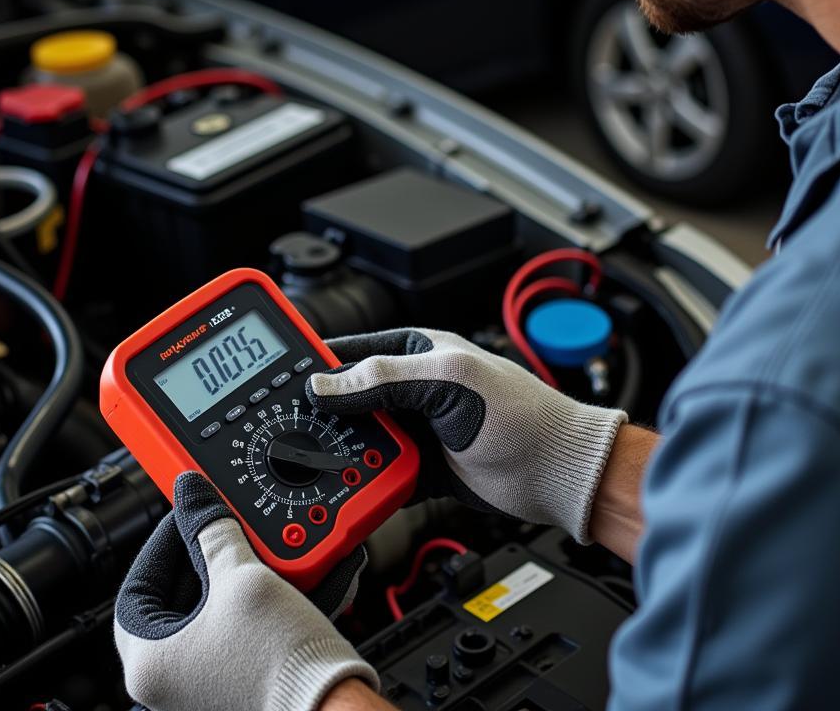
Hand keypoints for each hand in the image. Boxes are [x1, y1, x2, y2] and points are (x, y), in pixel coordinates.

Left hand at [114, 472, 378, 710]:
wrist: (330, 707)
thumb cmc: (280, 662)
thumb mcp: (241, 577)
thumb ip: (212, 528)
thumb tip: (194, 494)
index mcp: (149, 662)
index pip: (137, 585)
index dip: (164, 543)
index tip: (189, 518)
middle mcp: (168, 683)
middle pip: (174, 599)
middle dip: (204, 557)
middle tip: (222, 531)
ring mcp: (201, 688)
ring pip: (207, 615)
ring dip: (232, 577)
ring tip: (257, 553)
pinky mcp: (233, 687)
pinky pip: (232, 632)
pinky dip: (251, 603)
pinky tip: (279, 582)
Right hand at [308, 329, 627, 543]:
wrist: (559, 474)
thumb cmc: (523, 415)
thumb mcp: (450, 383)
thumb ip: (386, 379)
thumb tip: (328, 383)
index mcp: (419, 354)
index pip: (353, 350)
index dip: (317, 362)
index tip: (280, 376)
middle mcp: (414, 390)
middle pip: (350, 399)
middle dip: (323, 414)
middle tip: (289, 427)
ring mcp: (418, 430)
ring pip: (360, 439)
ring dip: (342, 450)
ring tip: (316, 461)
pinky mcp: (424, 468)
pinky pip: (380, 473)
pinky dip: (363, 482)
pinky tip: (347, 488)